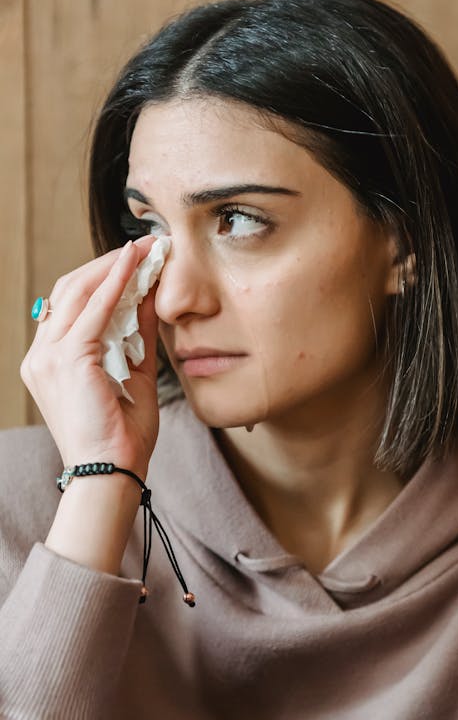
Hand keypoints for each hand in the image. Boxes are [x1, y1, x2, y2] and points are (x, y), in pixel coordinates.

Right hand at [21, 235, 161, 474]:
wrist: (112, 472)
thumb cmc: (123, 436)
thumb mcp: (136, 376)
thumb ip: (141, 338)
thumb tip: (154, 298)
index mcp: (50, 362)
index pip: (72, 306)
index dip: (103, 278)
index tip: (136, 261)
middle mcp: (41, 355)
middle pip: (70, 291)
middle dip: (109, 265)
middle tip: (145, 247)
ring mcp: (48, 356)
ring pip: (78, 292)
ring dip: (114, 267)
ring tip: (145, 250)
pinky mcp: (67, 359)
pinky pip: (93, 310)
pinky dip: (115, 284)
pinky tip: (135, 266)